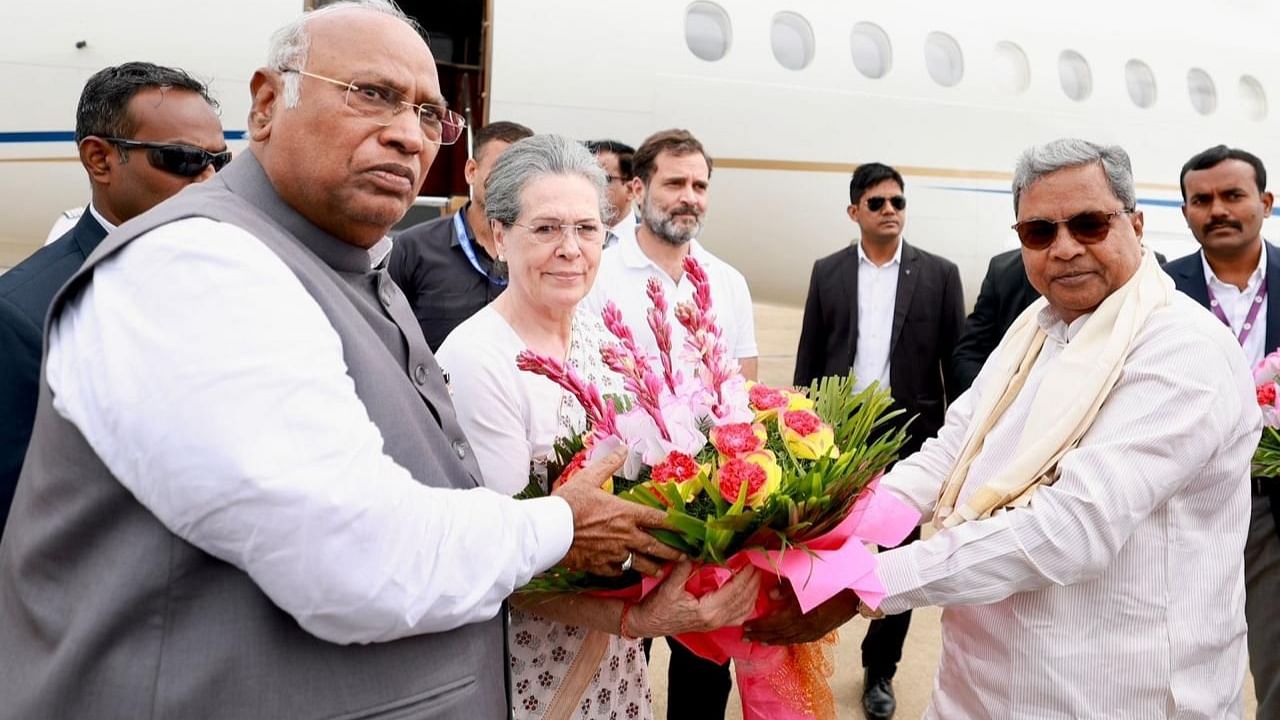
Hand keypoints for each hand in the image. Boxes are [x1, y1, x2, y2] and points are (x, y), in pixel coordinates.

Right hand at [553, 449, 683, 575]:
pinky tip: (628, 571)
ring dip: (653, 567)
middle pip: (656, 547)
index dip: (676, 524)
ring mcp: (614, 553)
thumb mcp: (589, 477)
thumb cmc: (568, 502)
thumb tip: (622, 448)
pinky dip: (625, 571)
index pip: (659, 519)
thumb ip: (609, 464)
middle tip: (683, 557)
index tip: (688, 529)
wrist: (549, 530)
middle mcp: (625, 535)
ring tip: (660, 570)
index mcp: (626, 513)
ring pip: (641, 564)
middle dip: (672, 553)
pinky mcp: (600, 566)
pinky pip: (619, 572)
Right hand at [628, 561, 761, 636]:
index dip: (746, 573)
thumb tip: (698, 550)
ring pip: (745, 609)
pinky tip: (751, 595)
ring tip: (758, 574)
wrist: (648, 624)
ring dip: (754, 591)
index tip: (751, 557)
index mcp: (708, 610)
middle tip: (759, 561)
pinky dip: (749, 605)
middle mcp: (716, 620)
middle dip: (754, 580)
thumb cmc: (657, 606)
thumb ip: (685, 567)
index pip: (735, 590)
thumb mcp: (669, 585)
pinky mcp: (714, 625)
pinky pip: (739, 617)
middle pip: (744, 599)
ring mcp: (716, 624)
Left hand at [742, 584, 859, 644]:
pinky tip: (780, 640)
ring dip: (771, 640)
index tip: (744, 626)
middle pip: (777, 634)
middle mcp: (804, 627)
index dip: (758, 625)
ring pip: (787, 639)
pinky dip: (786, 641)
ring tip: (758, 641)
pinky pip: (798, 640)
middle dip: (760, 635)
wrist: (856, 594)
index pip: (773, 623)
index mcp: (800, 614)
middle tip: (745, 637)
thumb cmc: (830, 584)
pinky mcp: (819, 633)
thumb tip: (770, 596)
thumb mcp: (807, 583)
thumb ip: (787, 589)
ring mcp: (813, 632)